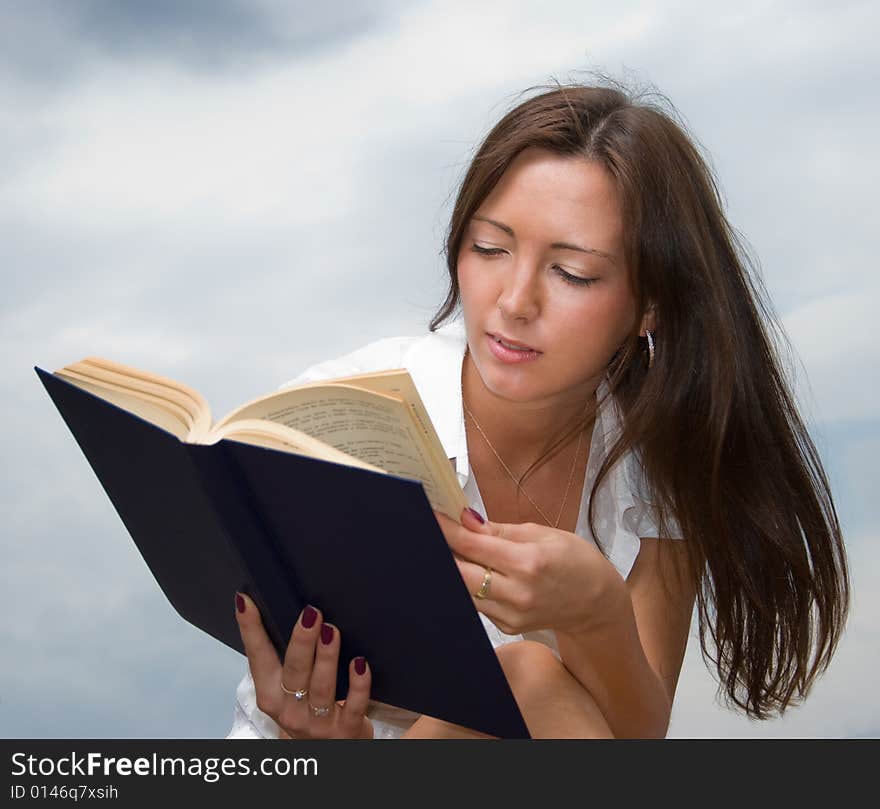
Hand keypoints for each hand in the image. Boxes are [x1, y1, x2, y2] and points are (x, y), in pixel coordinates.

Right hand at [235, 594, 373, 738]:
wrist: (327, 751)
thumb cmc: (306, 709)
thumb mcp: (287, 689)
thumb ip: (287, 657)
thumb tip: (294, 611)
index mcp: (270, 694)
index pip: (258, 657)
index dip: (251, 630)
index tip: (246, 601)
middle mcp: (289, 710)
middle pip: (293, 671)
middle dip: (302, 641)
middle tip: (311, 613)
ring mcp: (317, 722)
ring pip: (321, 688)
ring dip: (326, 657)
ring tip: (332, 631)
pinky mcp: (346, 730)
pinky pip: (353, 706)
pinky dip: (358, 684)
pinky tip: (360, 663)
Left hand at [434, 507, 620, 635]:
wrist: (596, 602)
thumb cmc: (574, 560)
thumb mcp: (543, 533)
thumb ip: (500, 530)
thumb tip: (465, 520)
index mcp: (528, 562)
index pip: (473, 544)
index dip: (445, 529)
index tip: (427, 514)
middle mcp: (518, 592)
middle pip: (459, 573)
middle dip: (441, 550)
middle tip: (428, 531)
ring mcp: (512, 614)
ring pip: (464, 590)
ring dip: (452, 569)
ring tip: (446, 548)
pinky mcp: (507, 626)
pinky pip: (477, 603)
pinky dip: (468, 585)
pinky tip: (469, 570)